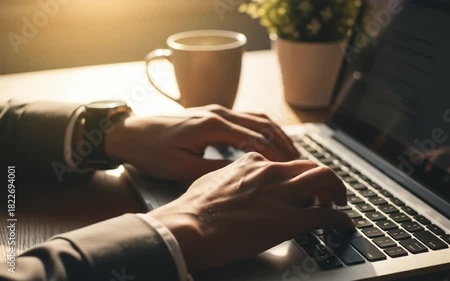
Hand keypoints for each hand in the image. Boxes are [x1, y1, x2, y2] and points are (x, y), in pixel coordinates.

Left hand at [106, 105, 299, 180]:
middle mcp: (217, 112)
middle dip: (284, 142)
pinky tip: (270, 140)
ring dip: (276, 133)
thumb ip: (215, 169)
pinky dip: (262, 128)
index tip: (292, 169)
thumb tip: (244, 172)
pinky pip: (245, 117)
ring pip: (256, 117)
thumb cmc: (152, 152)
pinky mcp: (211, 113)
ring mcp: (215, 109)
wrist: (129, 133)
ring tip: (292, 151)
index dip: (276, 155)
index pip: (254, 138)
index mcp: (212, 125)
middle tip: (301, 160)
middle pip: (261, 124)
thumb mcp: (183, 168)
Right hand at [148, 153, 352, 269]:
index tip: (302, 185)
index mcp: (253, 164)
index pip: (286, 162)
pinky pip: (325, 215)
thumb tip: (233, 181)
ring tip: (339, 203)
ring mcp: (281, 195)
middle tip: (328, 193)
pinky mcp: (287, 220)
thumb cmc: (192, 208)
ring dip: (337, 191)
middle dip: (324, 179)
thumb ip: (230, 177)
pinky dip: (341, 219)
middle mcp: (271, 173)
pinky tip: (345, 225)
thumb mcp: (212, 180)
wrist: (186, 227)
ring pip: (325, 180)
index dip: (299, 174)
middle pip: (311, 166)